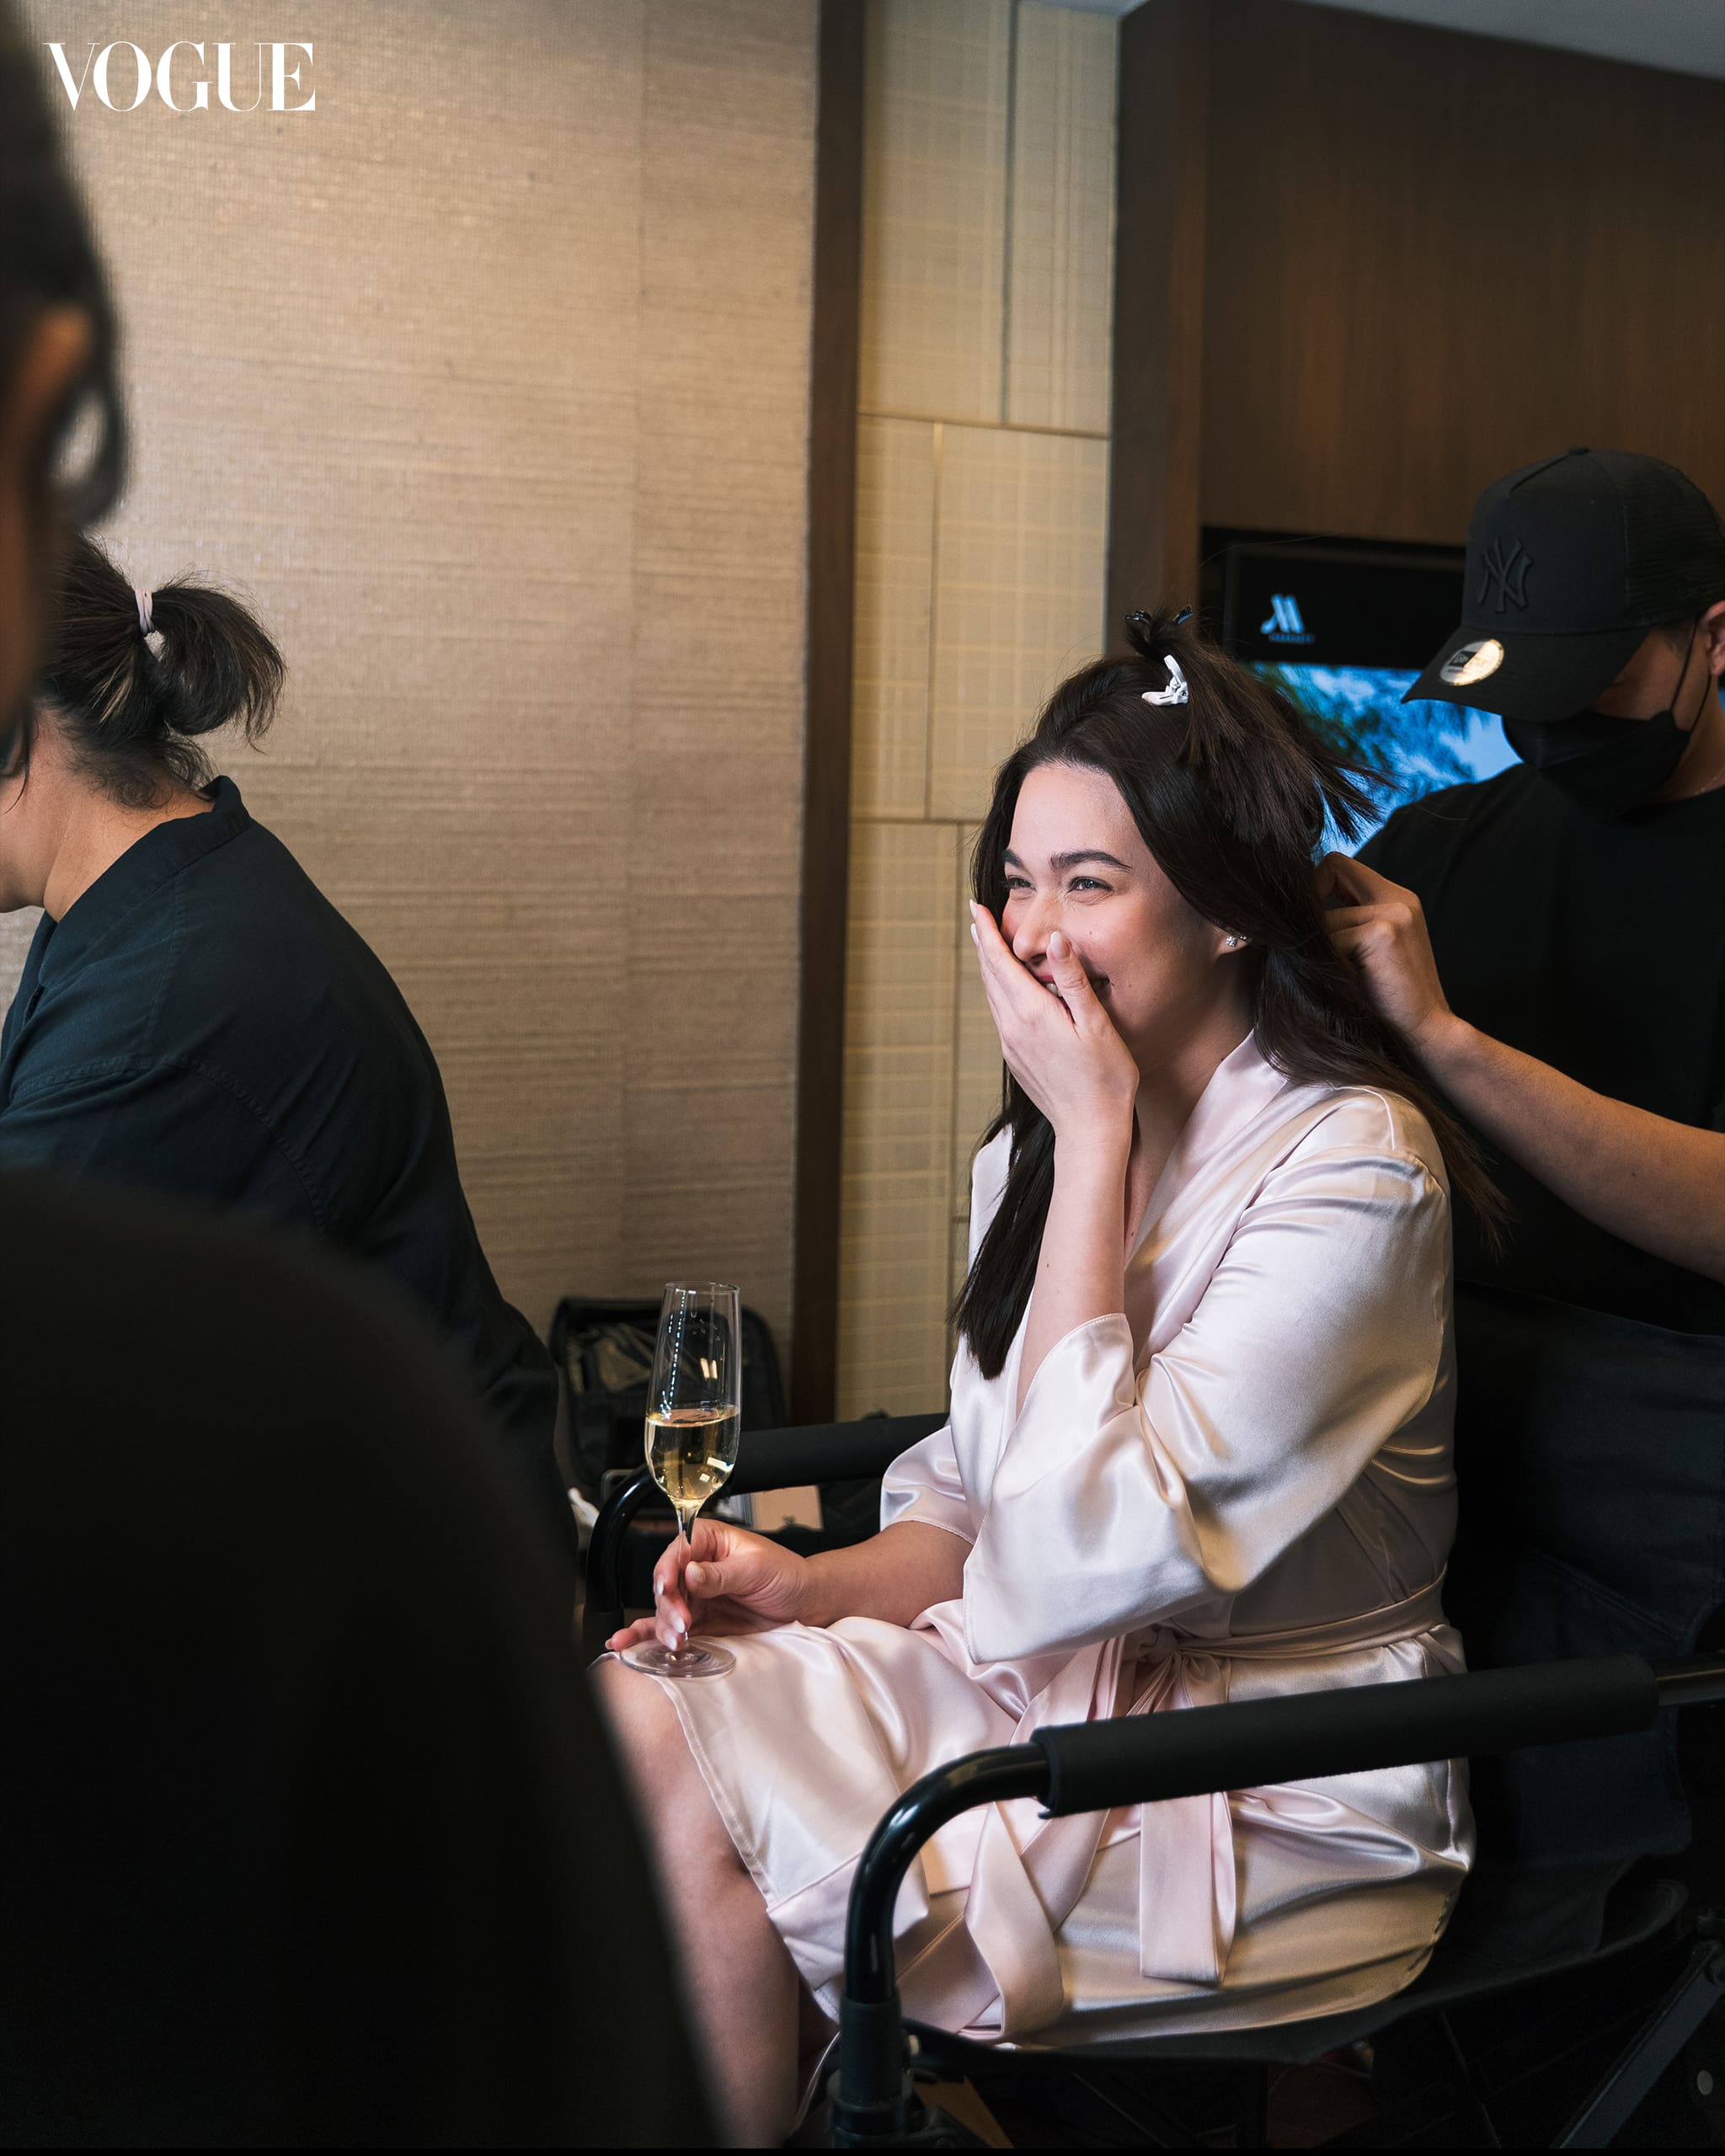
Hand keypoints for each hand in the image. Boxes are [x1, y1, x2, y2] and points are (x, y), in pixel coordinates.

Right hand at [605, 1515, 810, 1654]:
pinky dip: (653, 1635)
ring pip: (667, 1610)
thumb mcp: (756, 1569)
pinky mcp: (701, 1620)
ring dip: (665, 1626)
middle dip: (669, 1607)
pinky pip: (672, 1627)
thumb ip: (721, 1574)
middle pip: (667, 1585)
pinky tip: (631, 1643)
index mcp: (709, 1541)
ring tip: (677, 1641)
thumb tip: (690, 1573)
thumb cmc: (787, 1575)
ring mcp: (697, 1595)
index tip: (668, 1590)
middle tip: (682, 1625)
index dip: (668, 1572)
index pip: (678, 1552)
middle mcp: (698, 1567)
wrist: (806, 1604)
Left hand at [969, 903, 1138, 1154]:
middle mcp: (1012, 1028)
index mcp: (1031, 1014)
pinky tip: (1006, 989)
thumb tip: (1055, 939)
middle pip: (989, 976)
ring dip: (988, 968)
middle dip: (982, 944)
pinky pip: (1000, 1015)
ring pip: (991, 996)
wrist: (1089, 1130)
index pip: (999, 962)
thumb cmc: (1104, 1079)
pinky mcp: (1015, 1059)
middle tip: (976, 917)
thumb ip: (1073, 980)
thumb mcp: (1096, 1024)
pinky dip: (998, 991)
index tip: (975, 907)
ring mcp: (1010, 1046)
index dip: (986, 932)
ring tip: (986, 945)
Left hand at [1316, 853, 1461, 1058]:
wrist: (1424, 1032)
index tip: (1304, 918)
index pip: (1338, 864)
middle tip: (1306, 943)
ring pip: (1325, 918)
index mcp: (1396, 898)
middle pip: (1331, 869)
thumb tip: (1282, 911)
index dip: (1314, 884)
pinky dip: (1327, 965)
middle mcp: (1398, 898)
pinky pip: (1330, 941)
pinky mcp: (1383, 933)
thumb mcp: (1364, 952)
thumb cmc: (1387, 1000)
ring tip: (1332, 977)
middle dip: (1310, 904)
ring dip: (1319, 949)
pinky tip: (1343, 986)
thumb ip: (1342, 923)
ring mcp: (1394, 912)